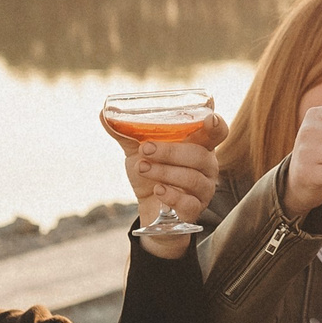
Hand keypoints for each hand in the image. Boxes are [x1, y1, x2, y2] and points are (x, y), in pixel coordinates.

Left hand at [111, 112, 226, 260]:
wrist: (148, 207)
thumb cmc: (151, 172)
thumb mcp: (139, 151)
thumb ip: (127, 133)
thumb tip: (103, 113)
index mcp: (198, 145)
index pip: (217, 132)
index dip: (216, 125)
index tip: (208, 119)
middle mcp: (207, 166)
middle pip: (199, 155)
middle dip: (170, 151)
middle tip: (146, 149)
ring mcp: (204, 189)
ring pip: (193, 178)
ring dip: (164, 172)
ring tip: (143, 168)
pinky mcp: (195, 209)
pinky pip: (189, 202)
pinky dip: (171, 195)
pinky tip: (157, 190)